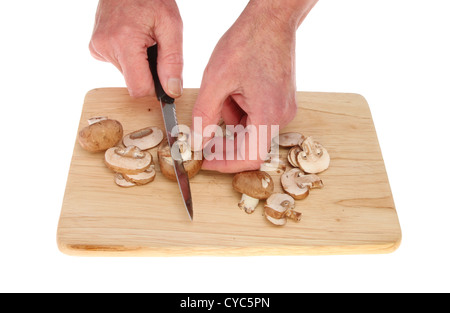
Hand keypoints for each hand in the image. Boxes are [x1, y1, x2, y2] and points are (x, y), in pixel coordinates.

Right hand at [89, 0, 182, 97]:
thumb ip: (172, 61)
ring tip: (144, 38)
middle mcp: (105, 47)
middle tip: (155, 48)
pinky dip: (129, 56)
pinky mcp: (96, 47)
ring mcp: (98, 47)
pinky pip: (118, 63)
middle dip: (149, 71)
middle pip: (134, 81)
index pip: (139, 88)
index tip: (166, 80)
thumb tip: (172, 90)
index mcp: (124, 42)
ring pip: (127, 73)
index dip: (155, 88)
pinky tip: (132, 38)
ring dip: (139, 62)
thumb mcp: (171, 26)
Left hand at [192, 0, 316, 172]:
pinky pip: (257, 118)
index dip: (225, 165)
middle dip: (224, 144)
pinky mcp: (280, 101)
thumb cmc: (248, 43)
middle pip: (251, 146)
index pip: (249, 157)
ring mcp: (283, 108)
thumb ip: (204, 116)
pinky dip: (239, 112)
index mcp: (270, 114)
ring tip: (220, 97)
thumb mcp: (216, 81)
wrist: (271, 20)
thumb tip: (197, 143)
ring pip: (251, 131)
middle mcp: (282, 116)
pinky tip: (231, 93)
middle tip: (202, 138)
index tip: (205, 163)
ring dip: (230, 123)